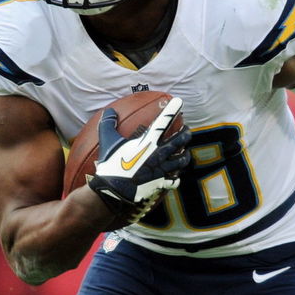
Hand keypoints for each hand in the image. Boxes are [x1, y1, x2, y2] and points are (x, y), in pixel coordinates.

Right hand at [87, 97, 190, 222]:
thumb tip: (109, 111)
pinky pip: (174, 180)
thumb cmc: (111, 165)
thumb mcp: (107, 141)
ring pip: (182, 160)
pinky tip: (176, 177)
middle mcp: (159, 154)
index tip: (179, 101)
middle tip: (187, 129)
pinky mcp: (161, 183)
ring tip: (185, 152)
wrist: (115, 192)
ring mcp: (162, 169)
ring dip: (185, 154)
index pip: (164, 121)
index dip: (172, 110)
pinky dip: (176, 178)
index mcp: (148, 141)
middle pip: (180, 140)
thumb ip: (108, 124)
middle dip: (186, 133)